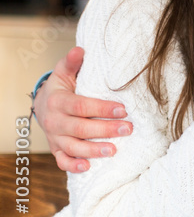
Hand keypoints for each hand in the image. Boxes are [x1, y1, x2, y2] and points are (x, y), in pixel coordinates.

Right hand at [36, 47, 132, 172]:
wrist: (43, 105)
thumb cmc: (61, 87)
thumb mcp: (64, 72)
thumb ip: (72, 63)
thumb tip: (80, 49)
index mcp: (58, 101)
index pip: (81, 106)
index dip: (102, 109)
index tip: (123, 109)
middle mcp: (55, 121)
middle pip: (80, 128)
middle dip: (105, 129)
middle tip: (128, 129)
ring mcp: (55, 137)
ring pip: (73, 147)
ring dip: (93, 150)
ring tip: (114, 150)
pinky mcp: (57, 149)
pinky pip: (62, 161)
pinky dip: (73, 165)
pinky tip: (88, 167)